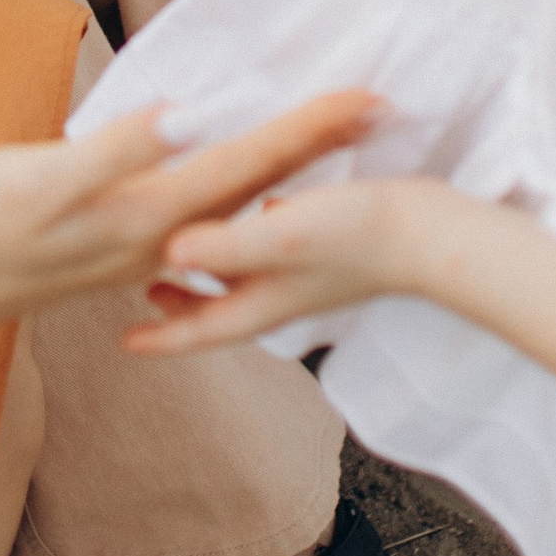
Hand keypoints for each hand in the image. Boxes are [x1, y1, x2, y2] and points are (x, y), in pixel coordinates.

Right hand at [0, 90, 374, 340]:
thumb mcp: (32, 183)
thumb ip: (110, 153)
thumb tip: (181, 119)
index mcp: (145, 215)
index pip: (246, 164)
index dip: (307, 128)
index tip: (363, 96)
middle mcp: (158, 239)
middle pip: (257, 185)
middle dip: (319, 144)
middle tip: (377, 106)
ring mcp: (141, 250)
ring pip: (236, 205)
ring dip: (287, 167)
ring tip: (330, 137)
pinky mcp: (121, 248)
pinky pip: (205, 219)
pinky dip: (239, 193)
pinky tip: (246, 189)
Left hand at [123, 135, 429, 353]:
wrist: (430, 233)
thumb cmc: (355, 235)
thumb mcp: (279, 235)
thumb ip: (225, 246)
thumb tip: (164, 257)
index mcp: (264, 302)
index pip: (202, 330)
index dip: (162, 338)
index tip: (124, 344)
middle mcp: (284, 295)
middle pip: (221, 311)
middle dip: (184, 309)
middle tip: (146, 299)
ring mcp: (310, 275)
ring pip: (248, 281)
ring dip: (214, 275)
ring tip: (190, 258)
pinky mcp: (330, 250)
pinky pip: (274, 254)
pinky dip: (249, 245)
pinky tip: (254, 212)